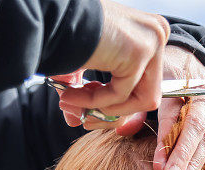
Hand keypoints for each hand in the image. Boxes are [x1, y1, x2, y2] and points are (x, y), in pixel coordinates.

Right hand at [52, 0, 168, 119]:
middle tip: (78, 113)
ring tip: (71, 103)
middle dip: (110, 112)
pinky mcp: (140, 52)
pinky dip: (94, 101)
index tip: (83, 107)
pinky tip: (69, 95)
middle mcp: (157, 33)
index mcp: (148, 33)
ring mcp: (152, 42)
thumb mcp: (84, 64)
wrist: (47, 14)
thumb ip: (88, 93)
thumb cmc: (62, 32)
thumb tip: (75, 119)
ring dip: (103, 110)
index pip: (144, 83)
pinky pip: (121, 95)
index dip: (114, 103)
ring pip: (141, 101)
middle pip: (146, 94)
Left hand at [115, 45, 204, 169]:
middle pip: (193, 131)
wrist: (185, 61)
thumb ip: (136, 109)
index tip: (158, 167)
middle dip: (183, 159)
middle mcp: (200, 99)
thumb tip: (122, 132)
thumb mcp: (145, 86)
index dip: (166, 144)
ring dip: (195, 165)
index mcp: (180, 88)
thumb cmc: (159, 77)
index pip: (173, 119)